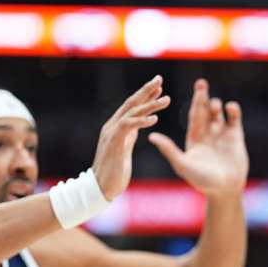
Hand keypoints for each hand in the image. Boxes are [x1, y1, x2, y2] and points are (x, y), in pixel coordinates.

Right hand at [92, 75, 170, 199]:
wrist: (101, 188)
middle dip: (146, 90)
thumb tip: (137, 125)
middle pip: (131, 103)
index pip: (132, 105)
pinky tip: (155, 119)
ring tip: (166, 99)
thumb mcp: (124, 148)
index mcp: (116, 127)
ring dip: (150, 105)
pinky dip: (141, 121)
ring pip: (132, 112)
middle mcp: (112, 126)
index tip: (158, 85)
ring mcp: (111, 133)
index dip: (144, 94)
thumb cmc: (114, 171)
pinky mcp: (114, 143)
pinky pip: (128, 127)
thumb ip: (129, 135)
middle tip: (160, 79)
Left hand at [149, 79, 248, 198]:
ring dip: (215, 106)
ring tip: (214, 105)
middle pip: (204, 110)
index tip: (188, 91)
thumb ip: (169, 150)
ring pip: (218, 113)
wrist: (225, 189)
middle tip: (201, 83)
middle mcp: (207, 133)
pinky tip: (229, 107)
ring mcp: (222, 134)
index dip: (190, 103)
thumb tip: (151, 136)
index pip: (192, 116)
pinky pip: (234, 119)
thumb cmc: (202, 180)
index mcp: (194, 138)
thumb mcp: (183, 165)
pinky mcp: (235, 137)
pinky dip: (232, 110)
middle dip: (202, 97)